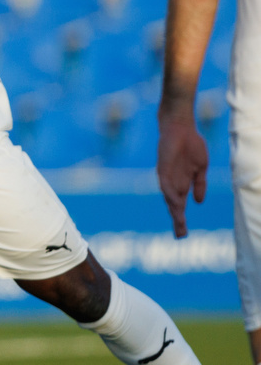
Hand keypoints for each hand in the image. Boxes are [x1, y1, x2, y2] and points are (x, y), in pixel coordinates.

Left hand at [157, 111, 207, 238]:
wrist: (180, 127)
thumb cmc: (191, 145)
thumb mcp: (200, 168)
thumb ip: (199, 184)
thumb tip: (198, 202)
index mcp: (182, 183)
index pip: (180, 205)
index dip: (181, 219)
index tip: (183, 234)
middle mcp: (172, 182)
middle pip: (174, 206)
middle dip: (178, 221)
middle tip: (180, 236)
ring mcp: (167, 175)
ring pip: (169, 197)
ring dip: (174, 211)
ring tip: (180, 224)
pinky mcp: (163, 167)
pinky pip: (166, 183)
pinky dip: (170, 194)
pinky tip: (175, 203)